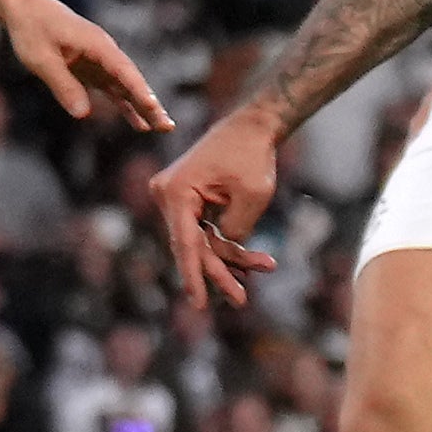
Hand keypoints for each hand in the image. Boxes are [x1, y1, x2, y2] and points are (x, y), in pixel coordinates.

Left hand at [4, 0, 171, 132]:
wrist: (23, 8)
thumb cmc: (31, 28)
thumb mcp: (41, 59)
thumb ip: (63, 85)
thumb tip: (84, 114)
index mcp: (97, 44)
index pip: (124, 71)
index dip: (140, 92)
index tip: (154, 108)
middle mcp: (104, 52)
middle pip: (131, 81)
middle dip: (150, 104)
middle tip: (167, 126)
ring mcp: (98, 60)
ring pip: (124, 87)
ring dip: (141, 107)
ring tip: (159, 128)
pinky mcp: (89, 67)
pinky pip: (111, 89)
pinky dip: (124, 105)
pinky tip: (137, 122)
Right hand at [149, 109, 282, 310]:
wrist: (252, 127)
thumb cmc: (251, 155)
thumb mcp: (252, 198)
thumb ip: (235, 232)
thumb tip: (226, 255)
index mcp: (176, 192)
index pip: (185, 244)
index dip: (194, 277)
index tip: (199, 305)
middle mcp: (168, 196)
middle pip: (193, 247)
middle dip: (221, 272)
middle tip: (241, 300)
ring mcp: (175, 199)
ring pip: (202, 242)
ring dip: (230, 258)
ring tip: (263, 266)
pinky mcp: (188, 202)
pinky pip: (205, 232)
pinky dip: (226, 244)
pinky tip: (251, 261)